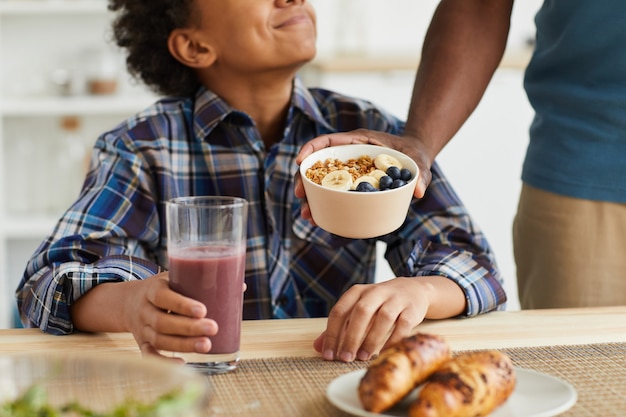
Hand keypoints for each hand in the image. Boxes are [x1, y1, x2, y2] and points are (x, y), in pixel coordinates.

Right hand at [123, 272, 217, 359]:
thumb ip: (199, 280)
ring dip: (183, 345)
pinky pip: (150, 355)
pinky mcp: (142, 343)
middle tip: (213, 328)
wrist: (129, 302)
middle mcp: (144, 311)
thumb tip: (240, 286)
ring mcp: (142, 329)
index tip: (202, 310)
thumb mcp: (173, 277)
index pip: (163, 297)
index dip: (181, 305)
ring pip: (159, 340)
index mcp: (151, 290)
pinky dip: (164, 361)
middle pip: (162, 323)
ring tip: (206, 345)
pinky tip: (183, 362)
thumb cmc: (162, 288)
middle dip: (189, 328)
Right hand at [295, 130, 432, 207]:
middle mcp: (348, 154)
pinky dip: (323, 203)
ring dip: (310, 196)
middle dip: (305, 179)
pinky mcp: (349, 182)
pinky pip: (332, 191)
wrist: (414, 157)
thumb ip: (421, 174)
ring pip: (321, 180)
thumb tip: (419, 192)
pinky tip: (318, 218)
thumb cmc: (414, 154)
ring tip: (307, 215)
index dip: (311, 149)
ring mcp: (347, 169)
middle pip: (318, 163)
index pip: (329, 141)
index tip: (300, 162)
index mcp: (358, 141)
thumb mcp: (419, 161)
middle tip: (300, 196)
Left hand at [313, 278, 430, 361]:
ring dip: (371, 339)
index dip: (332, 334)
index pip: (339, 311)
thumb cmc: (379, 303)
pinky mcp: (412, 309)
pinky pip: (403, 325)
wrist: (413, 290)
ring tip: (363, 357)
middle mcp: (376, 292)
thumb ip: (338, 327)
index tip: (328, 355)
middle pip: (361, 312)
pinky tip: (385, 353)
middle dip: (351, 337)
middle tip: (345, 358)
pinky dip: (393, 340)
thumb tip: (318, 347)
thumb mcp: (357, 309)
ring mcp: (396, 299)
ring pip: (383, 317)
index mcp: (357, 291)